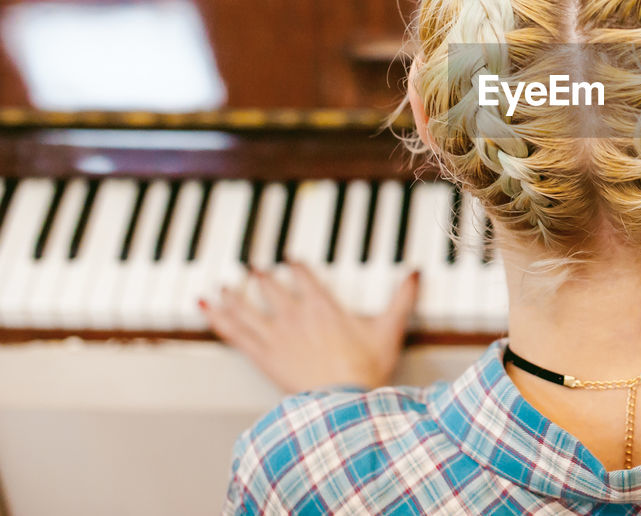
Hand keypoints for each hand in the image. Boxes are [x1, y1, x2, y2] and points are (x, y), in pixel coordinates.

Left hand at [200, 262, 419, 393]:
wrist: (343, 402)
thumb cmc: (366, 370)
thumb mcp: (389, 331)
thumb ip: (402, 299)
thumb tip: (415, 274)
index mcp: (324, 307)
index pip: (304, 276)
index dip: (296, 266)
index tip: (290, 259)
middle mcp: (295, 316)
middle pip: (271, 288)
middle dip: (261, 276)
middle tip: (252, 267)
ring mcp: (275, 336)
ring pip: (247, 307)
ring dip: (234, 294)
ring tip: (223, 285)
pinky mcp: (262, 356)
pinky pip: (234, 333)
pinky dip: (217, 318)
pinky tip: (206, 307)